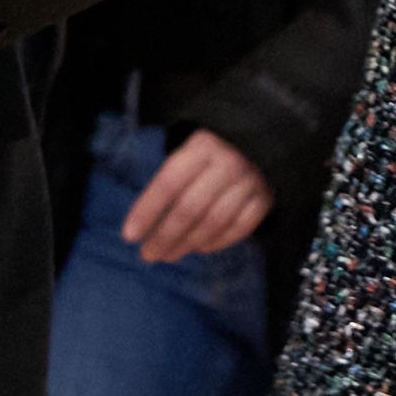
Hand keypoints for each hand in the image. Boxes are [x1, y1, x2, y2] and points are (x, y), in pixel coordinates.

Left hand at [117, 131, 274, 262]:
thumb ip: (169, 181)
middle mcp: (228, 163)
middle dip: (165, 236)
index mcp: (202, 147)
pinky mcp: (266, 198)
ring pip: (214, 222)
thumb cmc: (211, 153)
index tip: (129, 235)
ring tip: (169, 255)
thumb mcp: (190, 153)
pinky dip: (218, 242)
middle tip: (148, 254)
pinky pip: (240, 228)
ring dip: (188, 244)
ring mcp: (250, 181)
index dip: (147, 211)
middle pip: (190, 208)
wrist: (259, 140)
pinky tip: (200, 248)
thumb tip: (141, 224)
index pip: (169, 183)